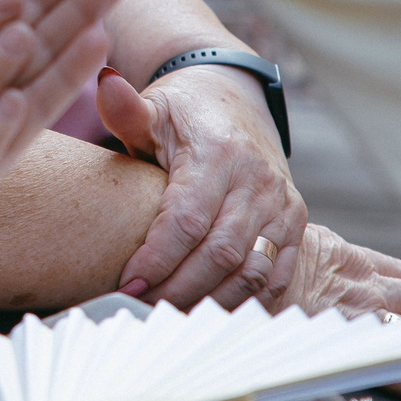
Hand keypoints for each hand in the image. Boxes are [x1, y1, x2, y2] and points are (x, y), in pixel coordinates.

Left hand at [96, 62, 306, 308]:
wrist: (233, 101)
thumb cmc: (182, 113)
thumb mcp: (153, 108)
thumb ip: (125, 108)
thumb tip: (105, 84)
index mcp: (219, 153)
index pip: (188, 220)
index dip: (157, 259)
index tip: (126, 284)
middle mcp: (258, 180)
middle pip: (219, 254)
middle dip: (177, 290)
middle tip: (141, 308)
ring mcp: (282, 205)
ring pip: (250, 273)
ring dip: (209, 303)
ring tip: (169, 316)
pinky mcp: (295, 225)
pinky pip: (275, 277)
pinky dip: (243, 302)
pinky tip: (207, 312)